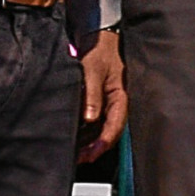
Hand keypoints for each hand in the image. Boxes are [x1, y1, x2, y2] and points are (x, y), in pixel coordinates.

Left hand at [77, 30, 125, 162]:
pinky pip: (93, 122)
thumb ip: (92, 94)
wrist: (97, 36)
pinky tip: (74, 138)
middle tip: (79, 159)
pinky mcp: (98, 103)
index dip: (104, 142)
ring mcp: (107, 104)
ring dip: (88, 142)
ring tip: (74, 153)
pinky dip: (84, 132)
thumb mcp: (94, 69)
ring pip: (99, 130)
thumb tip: (90, 118)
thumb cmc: (101, 50)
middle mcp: (116, 104)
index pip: (115, 126)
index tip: (92, 154)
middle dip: (94, 148)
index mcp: (121, 97)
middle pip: (108, 132)